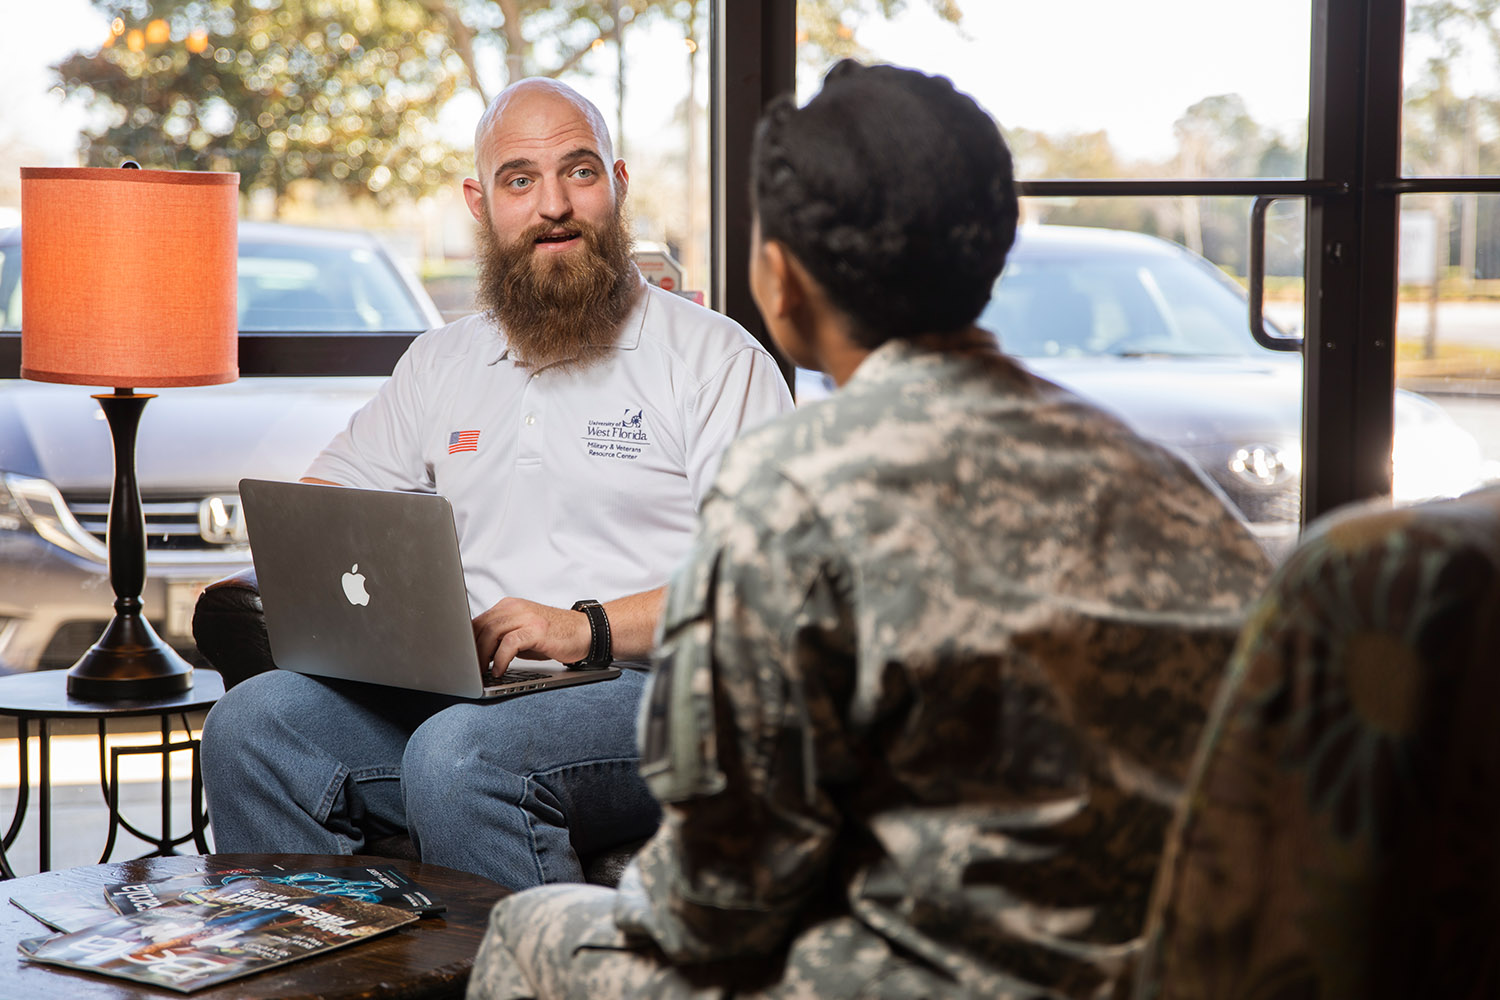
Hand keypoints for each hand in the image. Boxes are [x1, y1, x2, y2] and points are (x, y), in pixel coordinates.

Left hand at [473, 597, 590, 672]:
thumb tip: (478, 654)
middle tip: (469, 670)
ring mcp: (526, 617)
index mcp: (509, 606)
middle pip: (480, 627)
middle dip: (471, 651)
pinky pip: (510, 643)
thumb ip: (501, 638)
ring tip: (482, 671)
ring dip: (482, 656)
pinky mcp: (536, 629)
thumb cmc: (554, 635)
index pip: (477, 622)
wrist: (585, 632)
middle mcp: (515, 608)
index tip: (462, 659)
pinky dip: (501, 658)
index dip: (466, 642)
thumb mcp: (523, 634)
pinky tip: (500, 670)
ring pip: (491, 633)